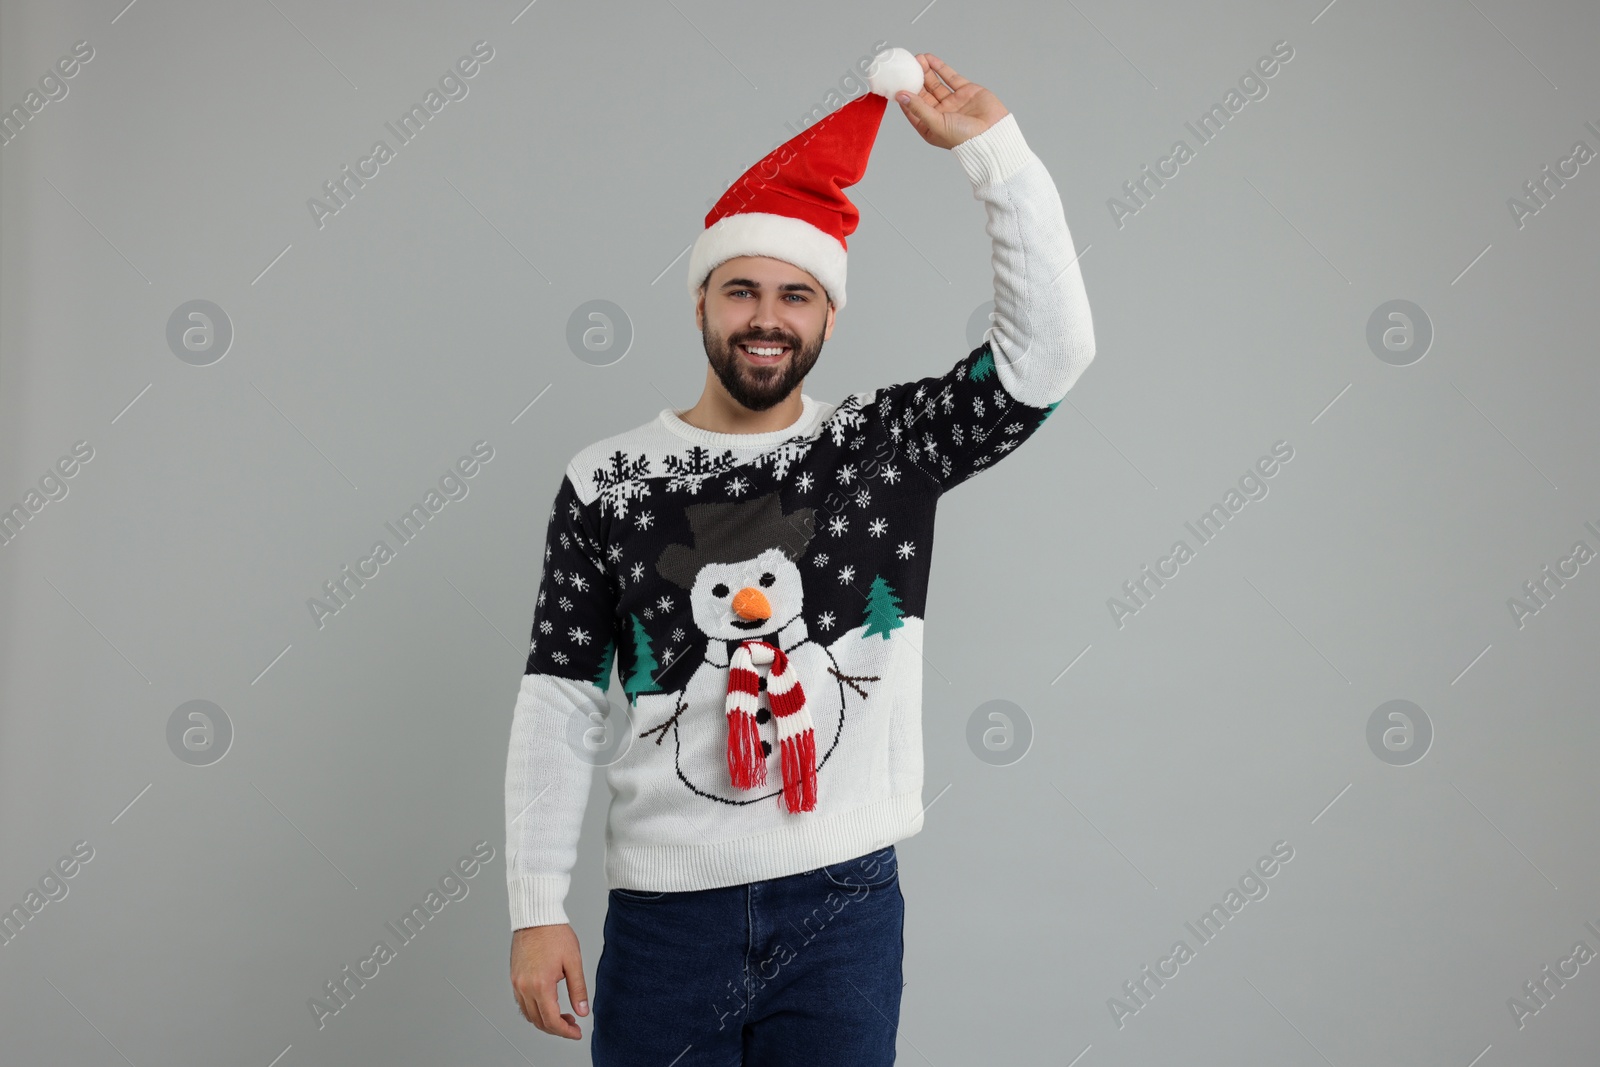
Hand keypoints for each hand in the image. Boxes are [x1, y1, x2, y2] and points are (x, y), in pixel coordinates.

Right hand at [511, 923, 588, 1039]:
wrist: (536, 916)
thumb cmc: (555, 934)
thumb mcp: (574, 962)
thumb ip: (578, 989)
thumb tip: (582, 1011)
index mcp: (541, 984)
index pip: (551, 1020)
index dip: (565, 1031)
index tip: (576, 1032)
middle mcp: (525, 987)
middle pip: (539, 1021)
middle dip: (557, 1028)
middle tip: (572, 1025)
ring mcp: (517, 983)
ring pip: (529, 1015)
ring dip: (545, 1020)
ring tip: (563, 1015)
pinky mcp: (514, 978)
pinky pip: (522, 1003)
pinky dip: (534, 1010)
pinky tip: (548, 1004)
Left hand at [894, 53, 1009, 149]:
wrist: (993, 133)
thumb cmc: (965, 138)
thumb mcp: (936, 123)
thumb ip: (918, 108)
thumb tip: (901, 95)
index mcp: (930, 126)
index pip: (912, 108)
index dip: (904, 95)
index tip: (896, 82)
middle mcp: (940, 113)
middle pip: (923, 93)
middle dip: (914, 79)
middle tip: (907, 66)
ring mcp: (953, 101)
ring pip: (935, 83)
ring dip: (926, 71)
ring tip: (917, 59)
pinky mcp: (965, 91)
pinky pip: (949, 77)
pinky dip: (939, 67)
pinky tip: (929, 59)